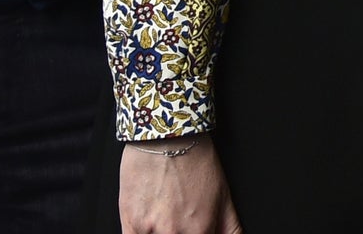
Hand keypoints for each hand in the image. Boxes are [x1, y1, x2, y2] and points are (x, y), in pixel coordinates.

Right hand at [117, 136, 241, 233]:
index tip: (194, 230)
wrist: (168, 137)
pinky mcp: (131, 223)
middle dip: (179, 233)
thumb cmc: (195, 161)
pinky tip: (150, 224)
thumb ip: (231, 228)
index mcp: (201, 231)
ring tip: (165, 216)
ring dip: (161, 231)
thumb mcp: (223, 194)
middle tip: (178, 219)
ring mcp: (150, 230)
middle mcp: (175, 233)